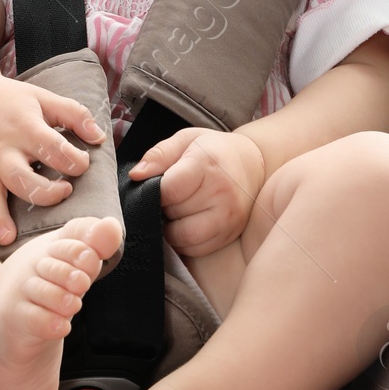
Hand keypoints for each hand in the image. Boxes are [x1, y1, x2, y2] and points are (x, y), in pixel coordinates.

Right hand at [0, 67, 106, 245]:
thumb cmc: (9, 98)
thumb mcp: (43, 97)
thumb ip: (74, 114)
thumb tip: (100, 137)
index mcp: (25, 127)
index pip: (52, 148)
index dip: (74, 159)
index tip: (83, 163)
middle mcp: (4, 148)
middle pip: (20, 176)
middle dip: (43, 191)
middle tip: (64, 192)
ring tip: (8, 238)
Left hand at [127, 126, 266, 259]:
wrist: (253, 163)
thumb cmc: (213, 151)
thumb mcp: (185, 140)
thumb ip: (158, 155)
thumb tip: (135, 175)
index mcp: (207, 164)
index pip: (168, 190)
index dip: (154, 192)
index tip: (155, 187)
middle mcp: (221, 192)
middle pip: (174, 213)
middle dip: (162, 209)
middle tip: (166, 199)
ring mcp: (228, 216)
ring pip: (185, 237)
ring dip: (171, 229)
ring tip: (174, 213)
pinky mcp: (231, 233)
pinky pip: (198, 249)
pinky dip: (184, 242)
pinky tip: (186, 224)